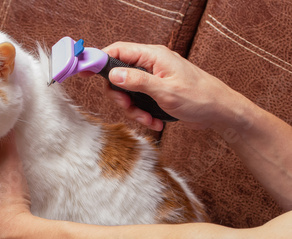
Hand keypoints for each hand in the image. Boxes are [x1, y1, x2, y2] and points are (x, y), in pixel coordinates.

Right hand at [100, 43, 244, 130]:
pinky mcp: (157, 91)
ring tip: (149, 120)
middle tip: (129, 108)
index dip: (99, 59)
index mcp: (153, 56)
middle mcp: (151, 64)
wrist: (220, 112)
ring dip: (134, 109)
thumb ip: (138, 81)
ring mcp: (154, 78)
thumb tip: (113, 74)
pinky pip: (140, 101)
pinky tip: (156, 122)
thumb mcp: (166, 91)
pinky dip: (144, 114)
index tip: (83, 71)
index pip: (118, 50)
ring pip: (128, 92)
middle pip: (119, 75)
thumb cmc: (200, 97)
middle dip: (121, 96)